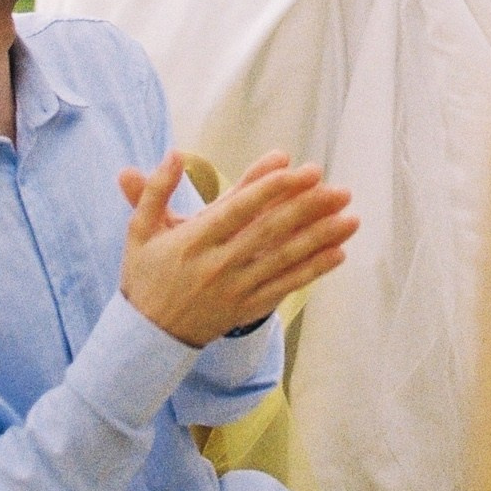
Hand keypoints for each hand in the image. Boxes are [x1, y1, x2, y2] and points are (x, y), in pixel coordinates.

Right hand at [118, 146, 358, 350]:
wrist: (148, 337)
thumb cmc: (146, 275)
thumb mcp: (140, 230)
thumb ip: (154, 190)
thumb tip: (174, 153)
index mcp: (193, 240)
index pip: (238, 209)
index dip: (270, 187)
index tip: (299, 169)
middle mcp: (218, 264)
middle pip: (269, 231)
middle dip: (306, 208)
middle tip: (337, 188)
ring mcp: (236, 289)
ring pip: (284, 259)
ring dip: (321, 237)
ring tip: (351, 217)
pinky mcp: (247, 309)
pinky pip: (286, 286)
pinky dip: (313, 271)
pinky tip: (338, 253)